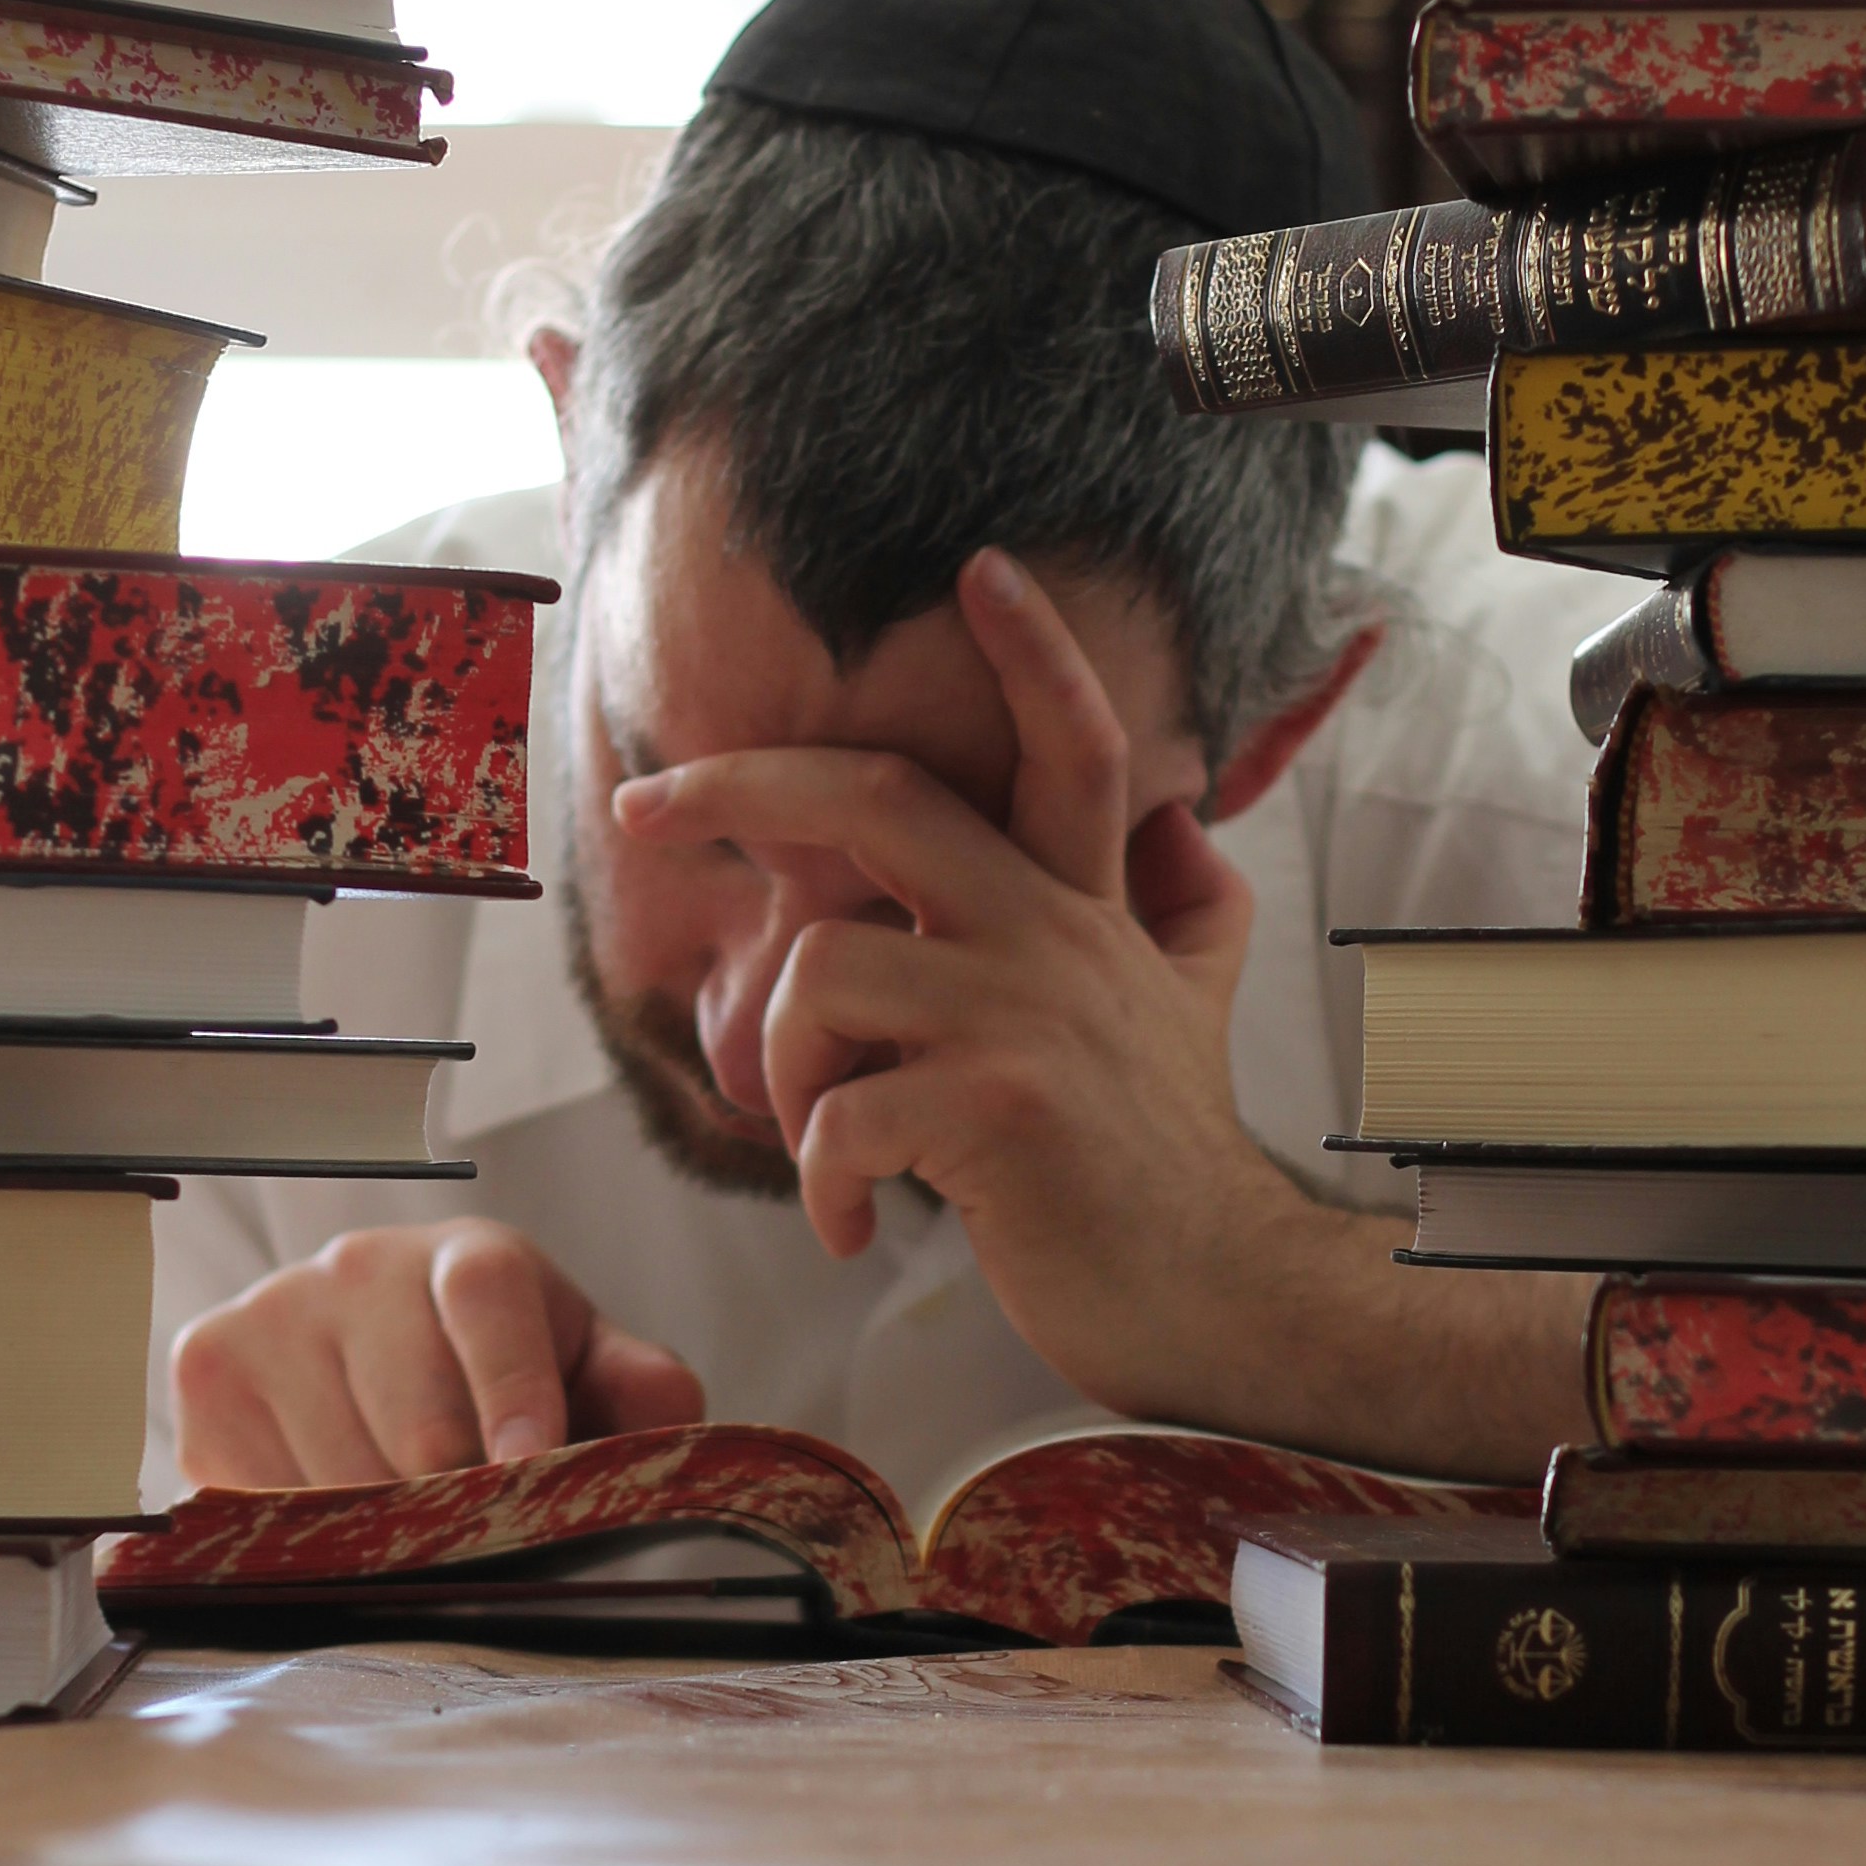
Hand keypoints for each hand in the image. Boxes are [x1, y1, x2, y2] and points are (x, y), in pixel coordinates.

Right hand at [171, 1220, 703, 1488]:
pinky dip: (301, 1536)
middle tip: (477, 1542)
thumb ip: (642, 1394)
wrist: (374, 1358)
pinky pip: (255, 1491)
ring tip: (406, 1533)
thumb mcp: (585, 1374)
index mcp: (470, 1257)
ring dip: (380, 1533)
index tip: (526, 1461)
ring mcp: (273, 1312)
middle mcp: (360, 1267)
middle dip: (455, 1503)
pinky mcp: (207, 1370)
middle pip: (413, 1419)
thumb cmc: (494, 1376)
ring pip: (335, 1471)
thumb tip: (665, 1431)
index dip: (510, 1385)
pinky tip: (334, 1527)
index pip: (487, 1300)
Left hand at [610, 548, 1278, 1416]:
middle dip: (744, 783)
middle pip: (881, 801)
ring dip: (781, 1069)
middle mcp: (1057, 940)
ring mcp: (1024, 1021)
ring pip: (821, 974)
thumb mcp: (1194, 1010)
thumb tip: (1185, 820)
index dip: (1037, 651)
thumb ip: (1189, 908)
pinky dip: (818, 1185)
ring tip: (821, 1146)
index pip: (1072, 748)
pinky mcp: (994, 1115)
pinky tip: (850, 1228)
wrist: (1216, 1298)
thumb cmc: (1168, 1166)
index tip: (980, 567)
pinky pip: (836, 1116)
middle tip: (648, 807)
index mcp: (1089, 910)